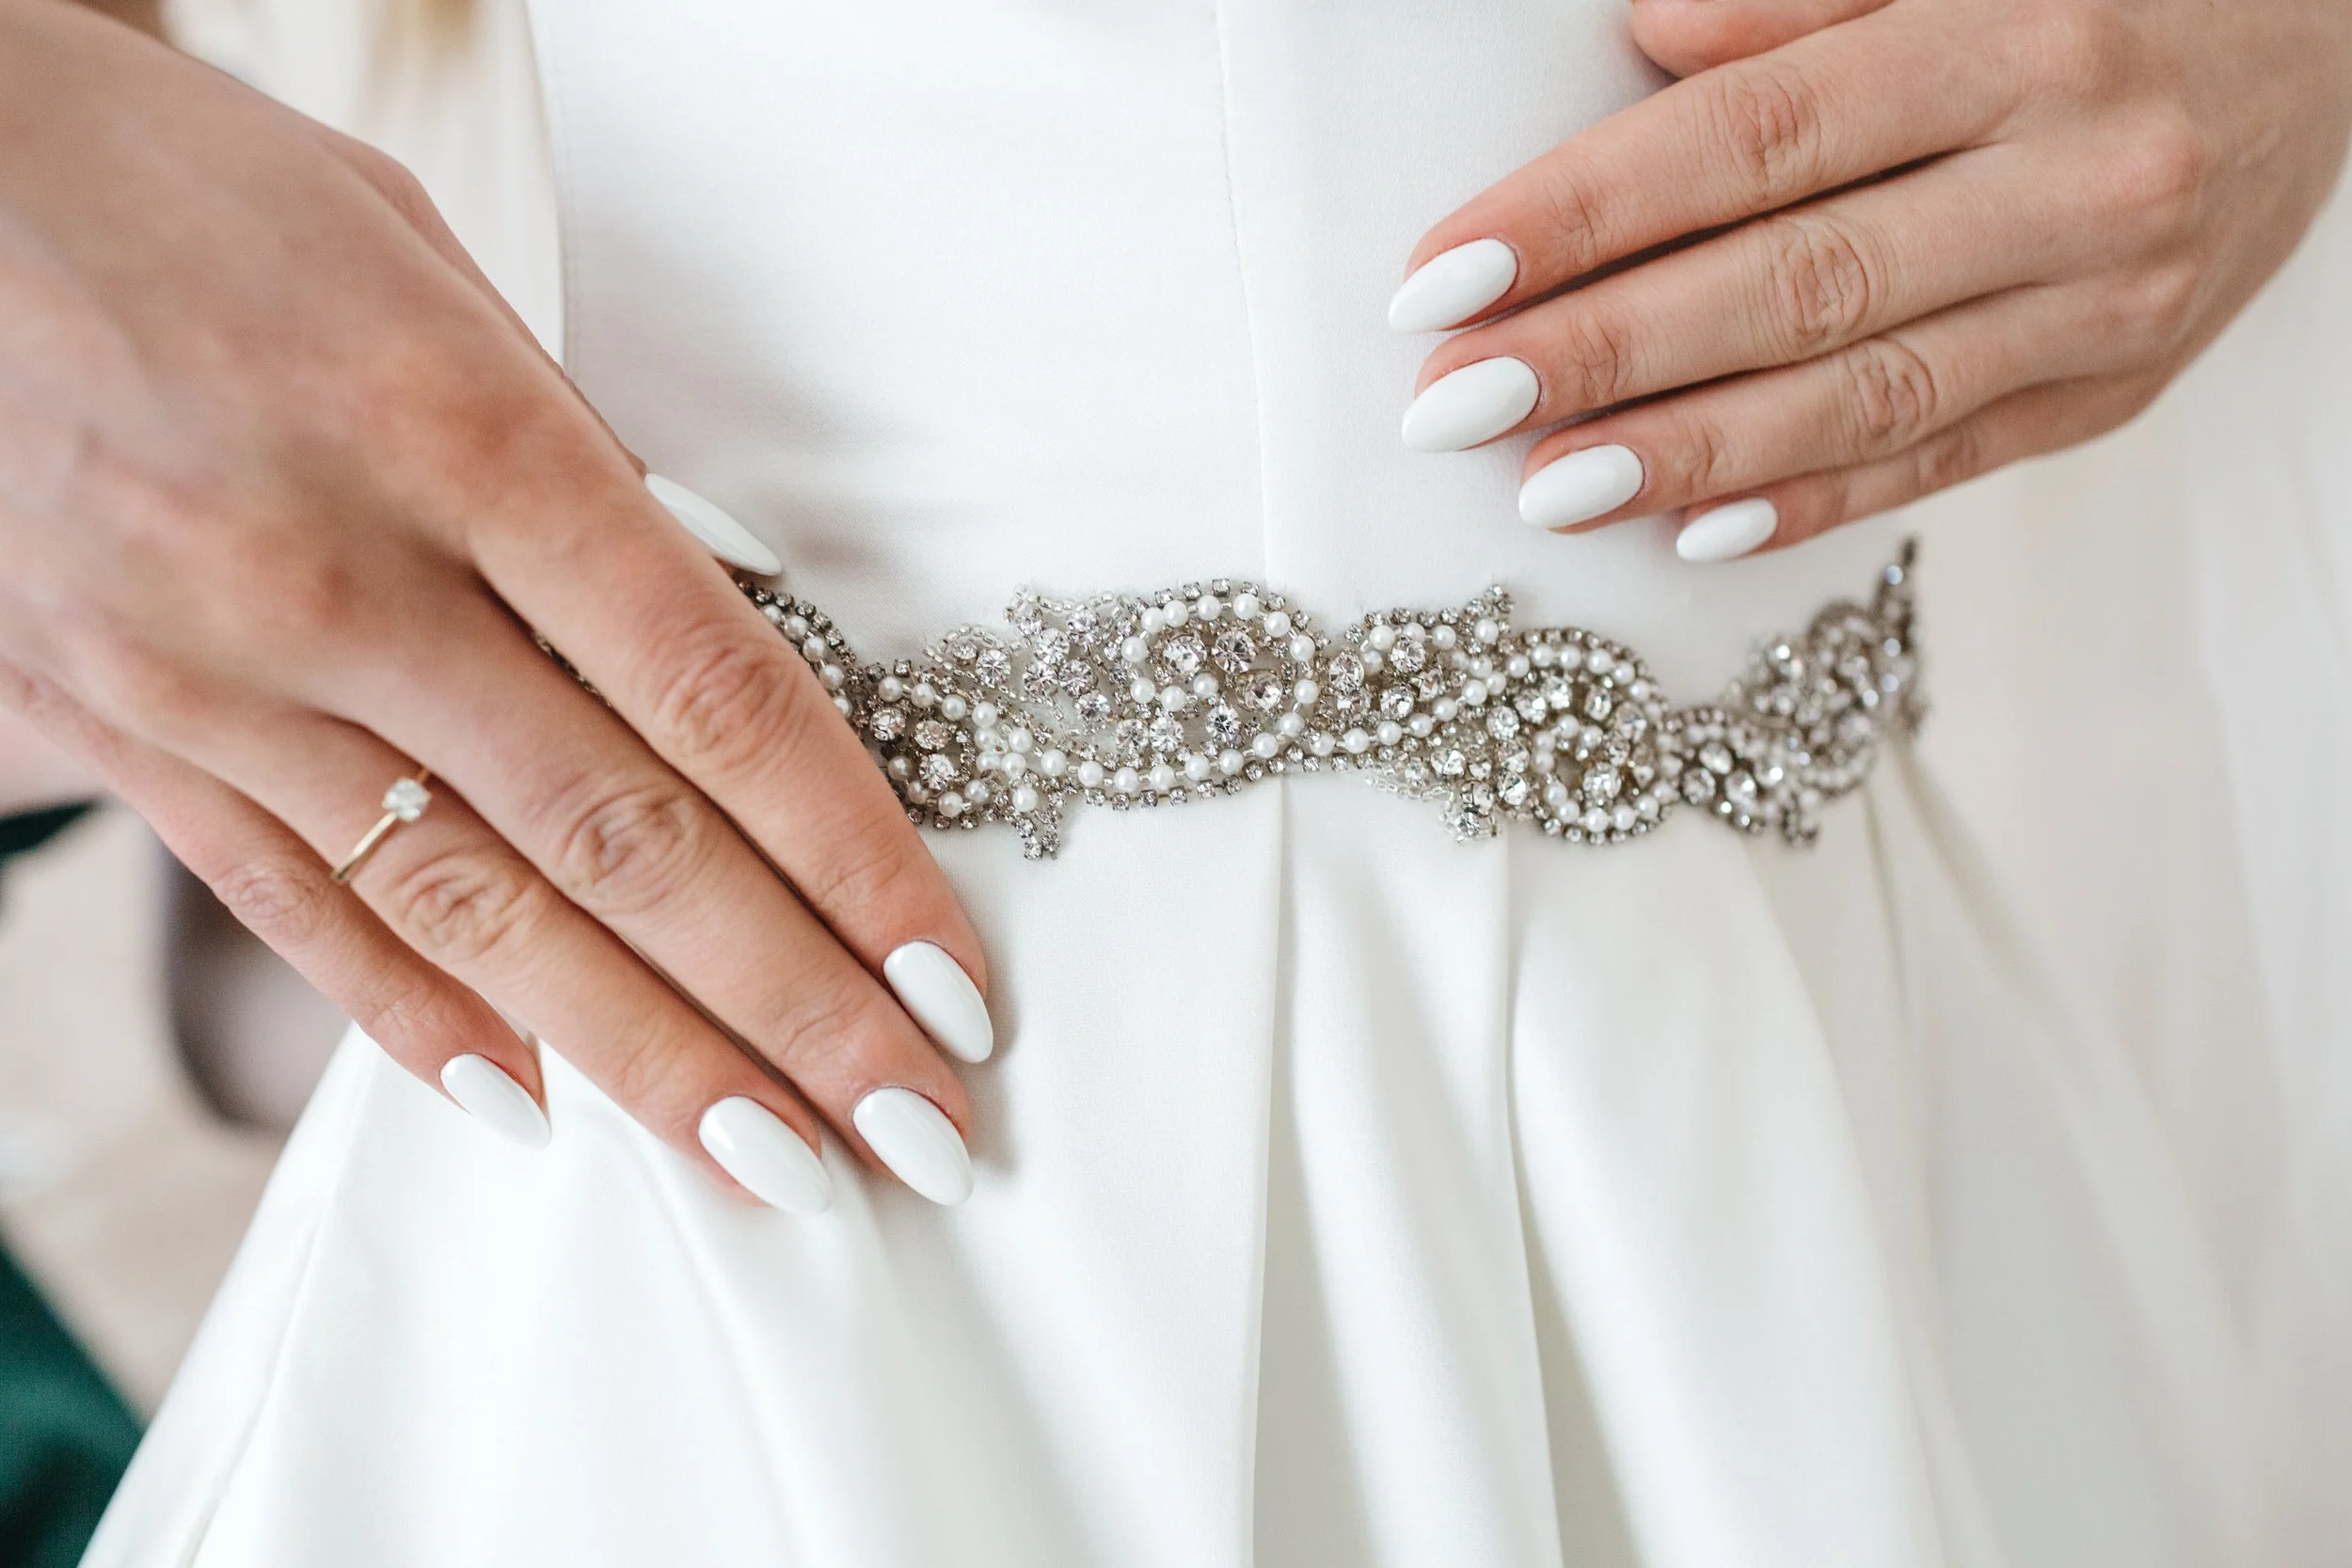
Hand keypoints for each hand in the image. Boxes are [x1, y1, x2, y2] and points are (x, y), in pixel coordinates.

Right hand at [0, 0, 992, 1209]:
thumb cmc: (200, 193)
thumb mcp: (432, 268)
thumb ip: (581, 464)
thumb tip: (724, 623)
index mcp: (458, 432)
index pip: (714, 698)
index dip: (853, 863)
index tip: (950, 982)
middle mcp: (338, 576)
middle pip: (619, 843)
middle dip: (790, 1011)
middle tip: (916, 1131)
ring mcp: (211, 673)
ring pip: (469, 913)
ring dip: (642, 1061)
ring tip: (775, 1166)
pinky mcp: (112, 727)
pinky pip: (287, 904)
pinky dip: (414, 1019)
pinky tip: (534, 1108)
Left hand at [1390, 0, 2351, 558]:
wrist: (2337, 50)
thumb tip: (1642, 36)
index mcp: (2014, 37)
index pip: (1754, 138)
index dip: (1587, 212)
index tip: (1446, 276)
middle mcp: (2069, 178)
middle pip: (1793, 283)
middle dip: (1605, 354)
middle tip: (1455, 405)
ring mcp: (2102, 303)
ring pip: (1863, 395)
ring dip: (1687, 453)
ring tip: (1544, 487)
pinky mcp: (2112, 389)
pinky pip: (1942, 457)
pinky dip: (1814, 499)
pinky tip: (1694, 529)